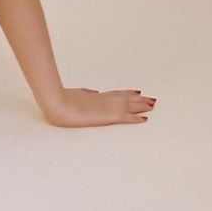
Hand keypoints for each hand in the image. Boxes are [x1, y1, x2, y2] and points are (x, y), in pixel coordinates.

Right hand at [42, 87, 156, 127]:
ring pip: (131, 105)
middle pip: (127, 98)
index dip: (128, 93)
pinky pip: (127, 117)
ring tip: (153, 104)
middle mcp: (106, 99)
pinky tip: (145, 118)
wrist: (58, 103)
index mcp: (98, 95)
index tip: (137, 92)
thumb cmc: (63, 98)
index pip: (118, 93)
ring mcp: (108, 107)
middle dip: (140, 99)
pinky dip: (136, 118)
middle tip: (152, 99)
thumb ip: (86, 93)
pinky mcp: (109, 116)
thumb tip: (94, 92)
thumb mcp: (76, 93)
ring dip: (142, 105)